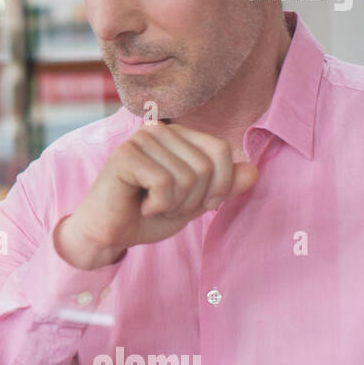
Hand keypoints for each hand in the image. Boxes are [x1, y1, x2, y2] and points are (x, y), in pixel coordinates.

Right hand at [54, 123, 257, 268]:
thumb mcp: (195, 202)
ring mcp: (140, 140)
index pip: (221, 151)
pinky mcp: (124, 156)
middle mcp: (159, 130)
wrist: (108, 234)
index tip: (194, 203)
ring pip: (187, 177)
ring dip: (174, 205)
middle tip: (166, 206)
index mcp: (178, 135)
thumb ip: (224, 187)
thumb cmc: (147, 215)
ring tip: (152, 205)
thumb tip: (254, 172)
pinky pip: (164, 183)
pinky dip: (158, 205)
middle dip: (193, 199)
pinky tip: (141, 205)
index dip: (218, 186)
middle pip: (206, 166)